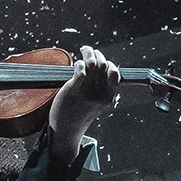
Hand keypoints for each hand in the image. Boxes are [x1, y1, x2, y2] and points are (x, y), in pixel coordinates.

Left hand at [48, 45, 120, 161]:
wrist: (66, 130)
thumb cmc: (80, 113)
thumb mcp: (97, 103)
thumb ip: (102, 88)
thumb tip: (103, 66)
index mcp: (107, 97)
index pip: (115, 74)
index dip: (109, 63)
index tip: (102, 60)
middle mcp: (99, 94)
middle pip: (103, 65)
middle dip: (97, 54)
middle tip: (89, 51)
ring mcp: (86, 93)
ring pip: (92, 64)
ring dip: (88, 53)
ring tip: (84, 50)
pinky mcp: (73, 91)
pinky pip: (81, 71)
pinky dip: (79, 63)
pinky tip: (76, 64)